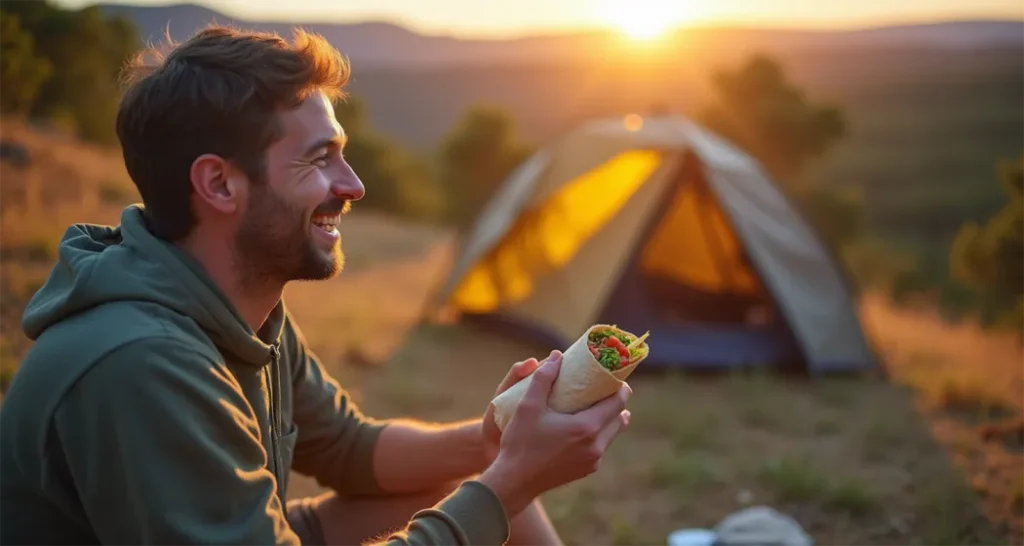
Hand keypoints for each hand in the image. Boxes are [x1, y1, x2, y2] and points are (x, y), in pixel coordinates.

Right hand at [478, 354, 631, 516]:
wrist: (515, 481)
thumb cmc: (520, 441)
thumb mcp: (528, 405)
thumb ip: (543, 377)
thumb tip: (556, 355)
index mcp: (587, 427)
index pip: (617, 403)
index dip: (620, 387)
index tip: (616, 377)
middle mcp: (596, 445)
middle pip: (619, 418)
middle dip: (617, 402)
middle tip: (607, 388)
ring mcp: (592, 461)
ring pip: (611, 434)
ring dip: (610, 419)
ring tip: (600, 405)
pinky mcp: (586, 470)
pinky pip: (601, 447)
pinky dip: (600, 434)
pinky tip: (587, 427)